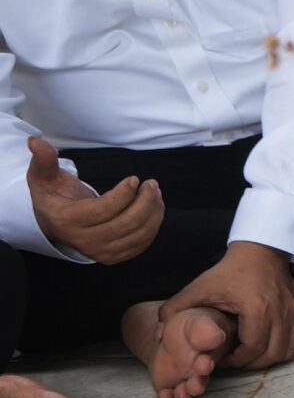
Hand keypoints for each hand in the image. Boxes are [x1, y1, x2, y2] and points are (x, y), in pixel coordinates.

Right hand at [26, 138, 163, 263]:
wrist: (57, 223)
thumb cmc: (54, 195)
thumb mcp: (43, 177)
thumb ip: (44, 160)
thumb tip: (35, 141)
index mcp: (68, 220)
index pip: (104, 210)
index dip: (124, 194)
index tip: (134, 179)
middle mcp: (84, 240)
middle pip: (127, 223)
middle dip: (146, 201)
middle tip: (151, 184)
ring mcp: (100, 252)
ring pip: (139, 234)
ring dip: (154, 211)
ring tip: (154, 192)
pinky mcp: (114, 256)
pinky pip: (142, 244)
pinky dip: (153, 225)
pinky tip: (153, 208)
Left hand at [160, 242, 293, 369]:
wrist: (261, 251)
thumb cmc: (230, 271)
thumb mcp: (199, 287)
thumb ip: (175, 309)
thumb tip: (158, 333)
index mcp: (256, 310)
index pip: (251, 350)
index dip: (236, 362)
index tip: (223, 359)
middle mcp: (280, 313)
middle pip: (271, 355)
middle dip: (252, 364)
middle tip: (236, 361)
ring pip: (288, 351)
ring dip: (270, 358)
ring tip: (252, 355)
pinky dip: (283, 349)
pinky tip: (268, 344)